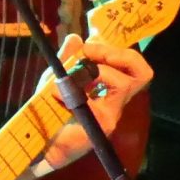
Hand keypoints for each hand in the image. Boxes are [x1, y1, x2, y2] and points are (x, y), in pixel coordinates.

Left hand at [38, 38, 152, 170]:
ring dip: (99, 70)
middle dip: (118, 55)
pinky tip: (59, 93)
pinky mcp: (103, 125)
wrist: (36, 142)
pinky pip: (99, 101)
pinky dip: (75, 89)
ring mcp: (112, 114)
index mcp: (108, 88)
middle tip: (92, 51)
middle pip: (143, 74)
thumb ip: (67, 59)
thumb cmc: (47, 110)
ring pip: (124, 84)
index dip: (118, 50)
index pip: (134, 67)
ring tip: (76, 72)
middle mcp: (115, 101)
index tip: (90, 45)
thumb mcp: (55, 78)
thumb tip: (76, 37)